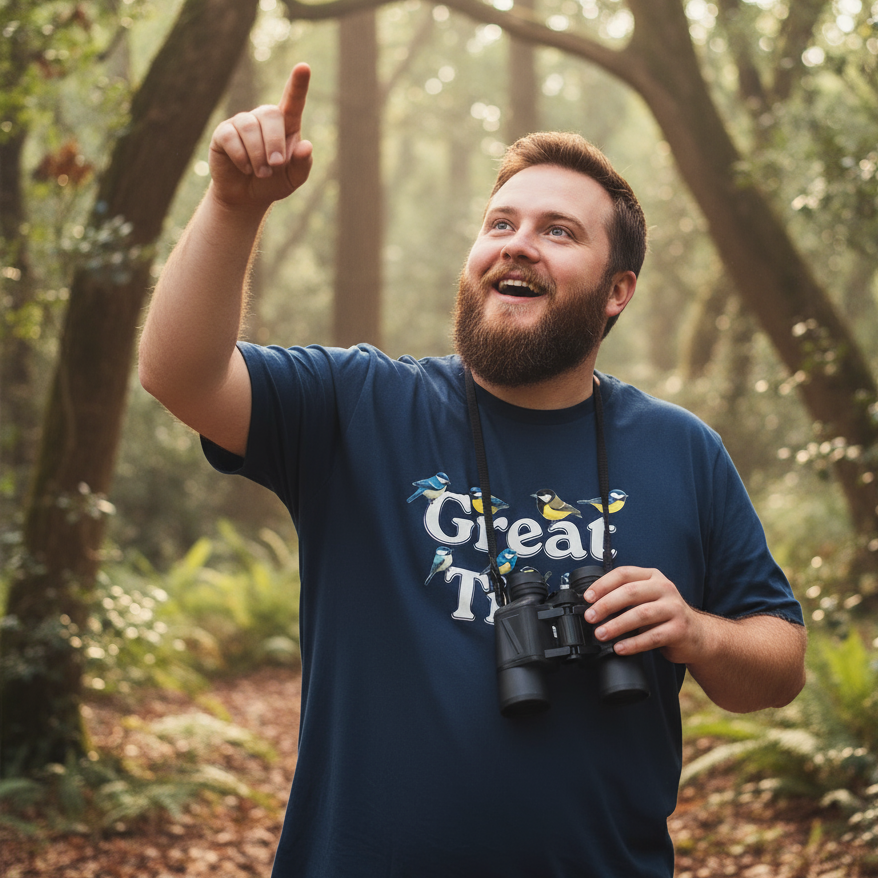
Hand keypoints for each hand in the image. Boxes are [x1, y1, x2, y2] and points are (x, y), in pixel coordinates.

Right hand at [208, 62, 312, 209]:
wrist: (246, 197)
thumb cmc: (274, 183)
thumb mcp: (294, 178)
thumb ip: (302, 164)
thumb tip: (306, 146)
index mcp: (287, 125)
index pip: (293, 101)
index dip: (298, 84)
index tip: (304, 67)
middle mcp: (264, 118)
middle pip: (271, 115)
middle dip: (275, 143)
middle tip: (276, 165)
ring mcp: (242, 123)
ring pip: (250, 128)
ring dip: (258, 155)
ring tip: (261, 172)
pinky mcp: (224, 133)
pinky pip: (231, 137)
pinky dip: (241, 157)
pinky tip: (245, 167)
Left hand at [582, 566, 704, 664]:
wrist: (697, 635)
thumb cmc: (663, 616)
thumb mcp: (646, 599)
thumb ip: (625, 597)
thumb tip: (592, 606)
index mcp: (652, 577)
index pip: (624, 574)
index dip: (602, 585)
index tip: (587, 598)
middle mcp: (665, 588)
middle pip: (630, 592)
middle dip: (606, 605)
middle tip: (590, 617)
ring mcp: (674, 608)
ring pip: (640, 614)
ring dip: (617, 625)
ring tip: (601, 634)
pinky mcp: (679, 629)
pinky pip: (652, 637)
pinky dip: (633, 644)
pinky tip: (620, 648)